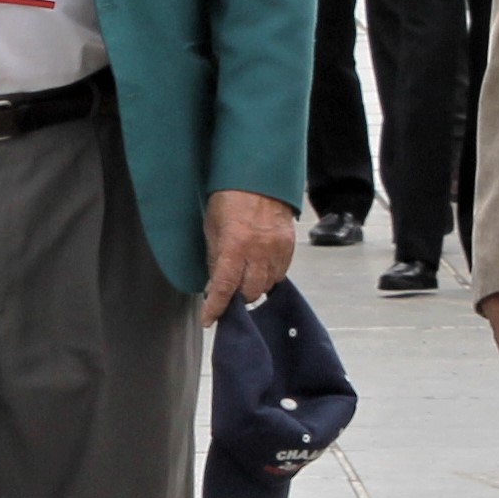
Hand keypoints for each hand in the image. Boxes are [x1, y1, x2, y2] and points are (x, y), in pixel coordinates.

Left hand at [197, 190, 295, 325]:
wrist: (259, 178)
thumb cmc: (229, 198)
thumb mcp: (213, 227)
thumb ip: (215, 258)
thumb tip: (214, 285)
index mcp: (235, 244)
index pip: (225, 286)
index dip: (216, 307)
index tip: (209, 319)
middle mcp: (259, 250)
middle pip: (250, 292)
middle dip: (237, 298)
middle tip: (228, 296)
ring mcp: (277, 249)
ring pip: (267, 285)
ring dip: (253, 288)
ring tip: (243, 281)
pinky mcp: (289, 247)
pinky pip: (280, 273)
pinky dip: (268, 277)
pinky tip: (258, 271)